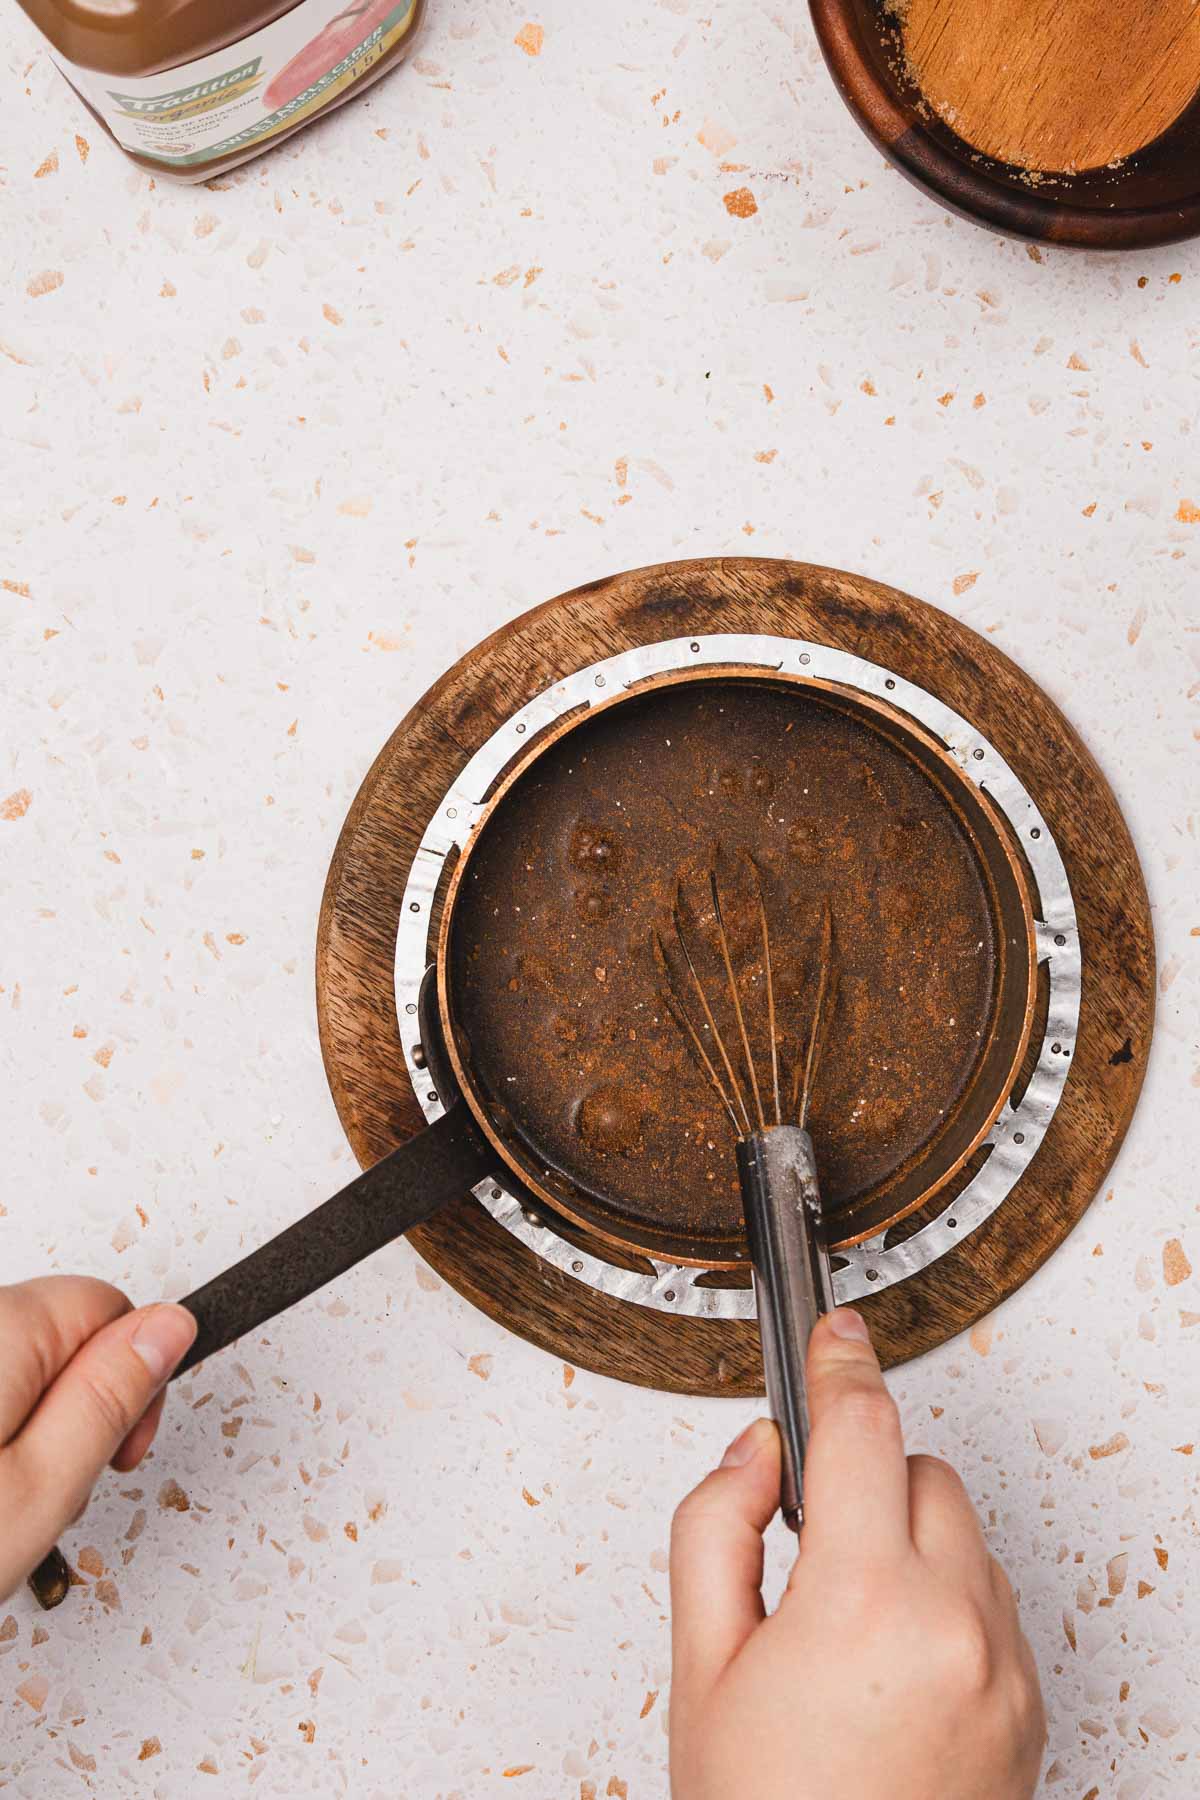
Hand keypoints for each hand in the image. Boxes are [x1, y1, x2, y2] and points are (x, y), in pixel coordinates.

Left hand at [0, 1278, 195, 1601]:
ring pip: (18, 1371)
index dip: (134, 1384)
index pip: (112, 1308)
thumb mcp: (37, 1489)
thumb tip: (172, 1327)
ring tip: (0, 1508)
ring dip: (25, 1432)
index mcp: (5, 1327)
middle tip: (49, 1493)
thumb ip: (109, 1398)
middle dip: (77, 1412)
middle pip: (63, 1339)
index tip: (116, 1452)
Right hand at [670, 1309, 1043, 1799]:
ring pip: (962, 1535)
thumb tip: (757, 1457)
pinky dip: (946, 1601)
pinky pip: (991, 1601)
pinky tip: (890, 1667)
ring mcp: (1003, 1670)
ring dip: (907, 1543)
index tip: (836, 1335)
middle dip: (863, 1479)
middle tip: (806, 1546)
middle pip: (921, 1471)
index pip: (861, 1430)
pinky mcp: (1029, 1707)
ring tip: (844, 1631)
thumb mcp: (700, 1669)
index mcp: (865, 1602)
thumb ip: (714, 1531)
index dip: (841, 1366)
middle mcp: (956, 1626)